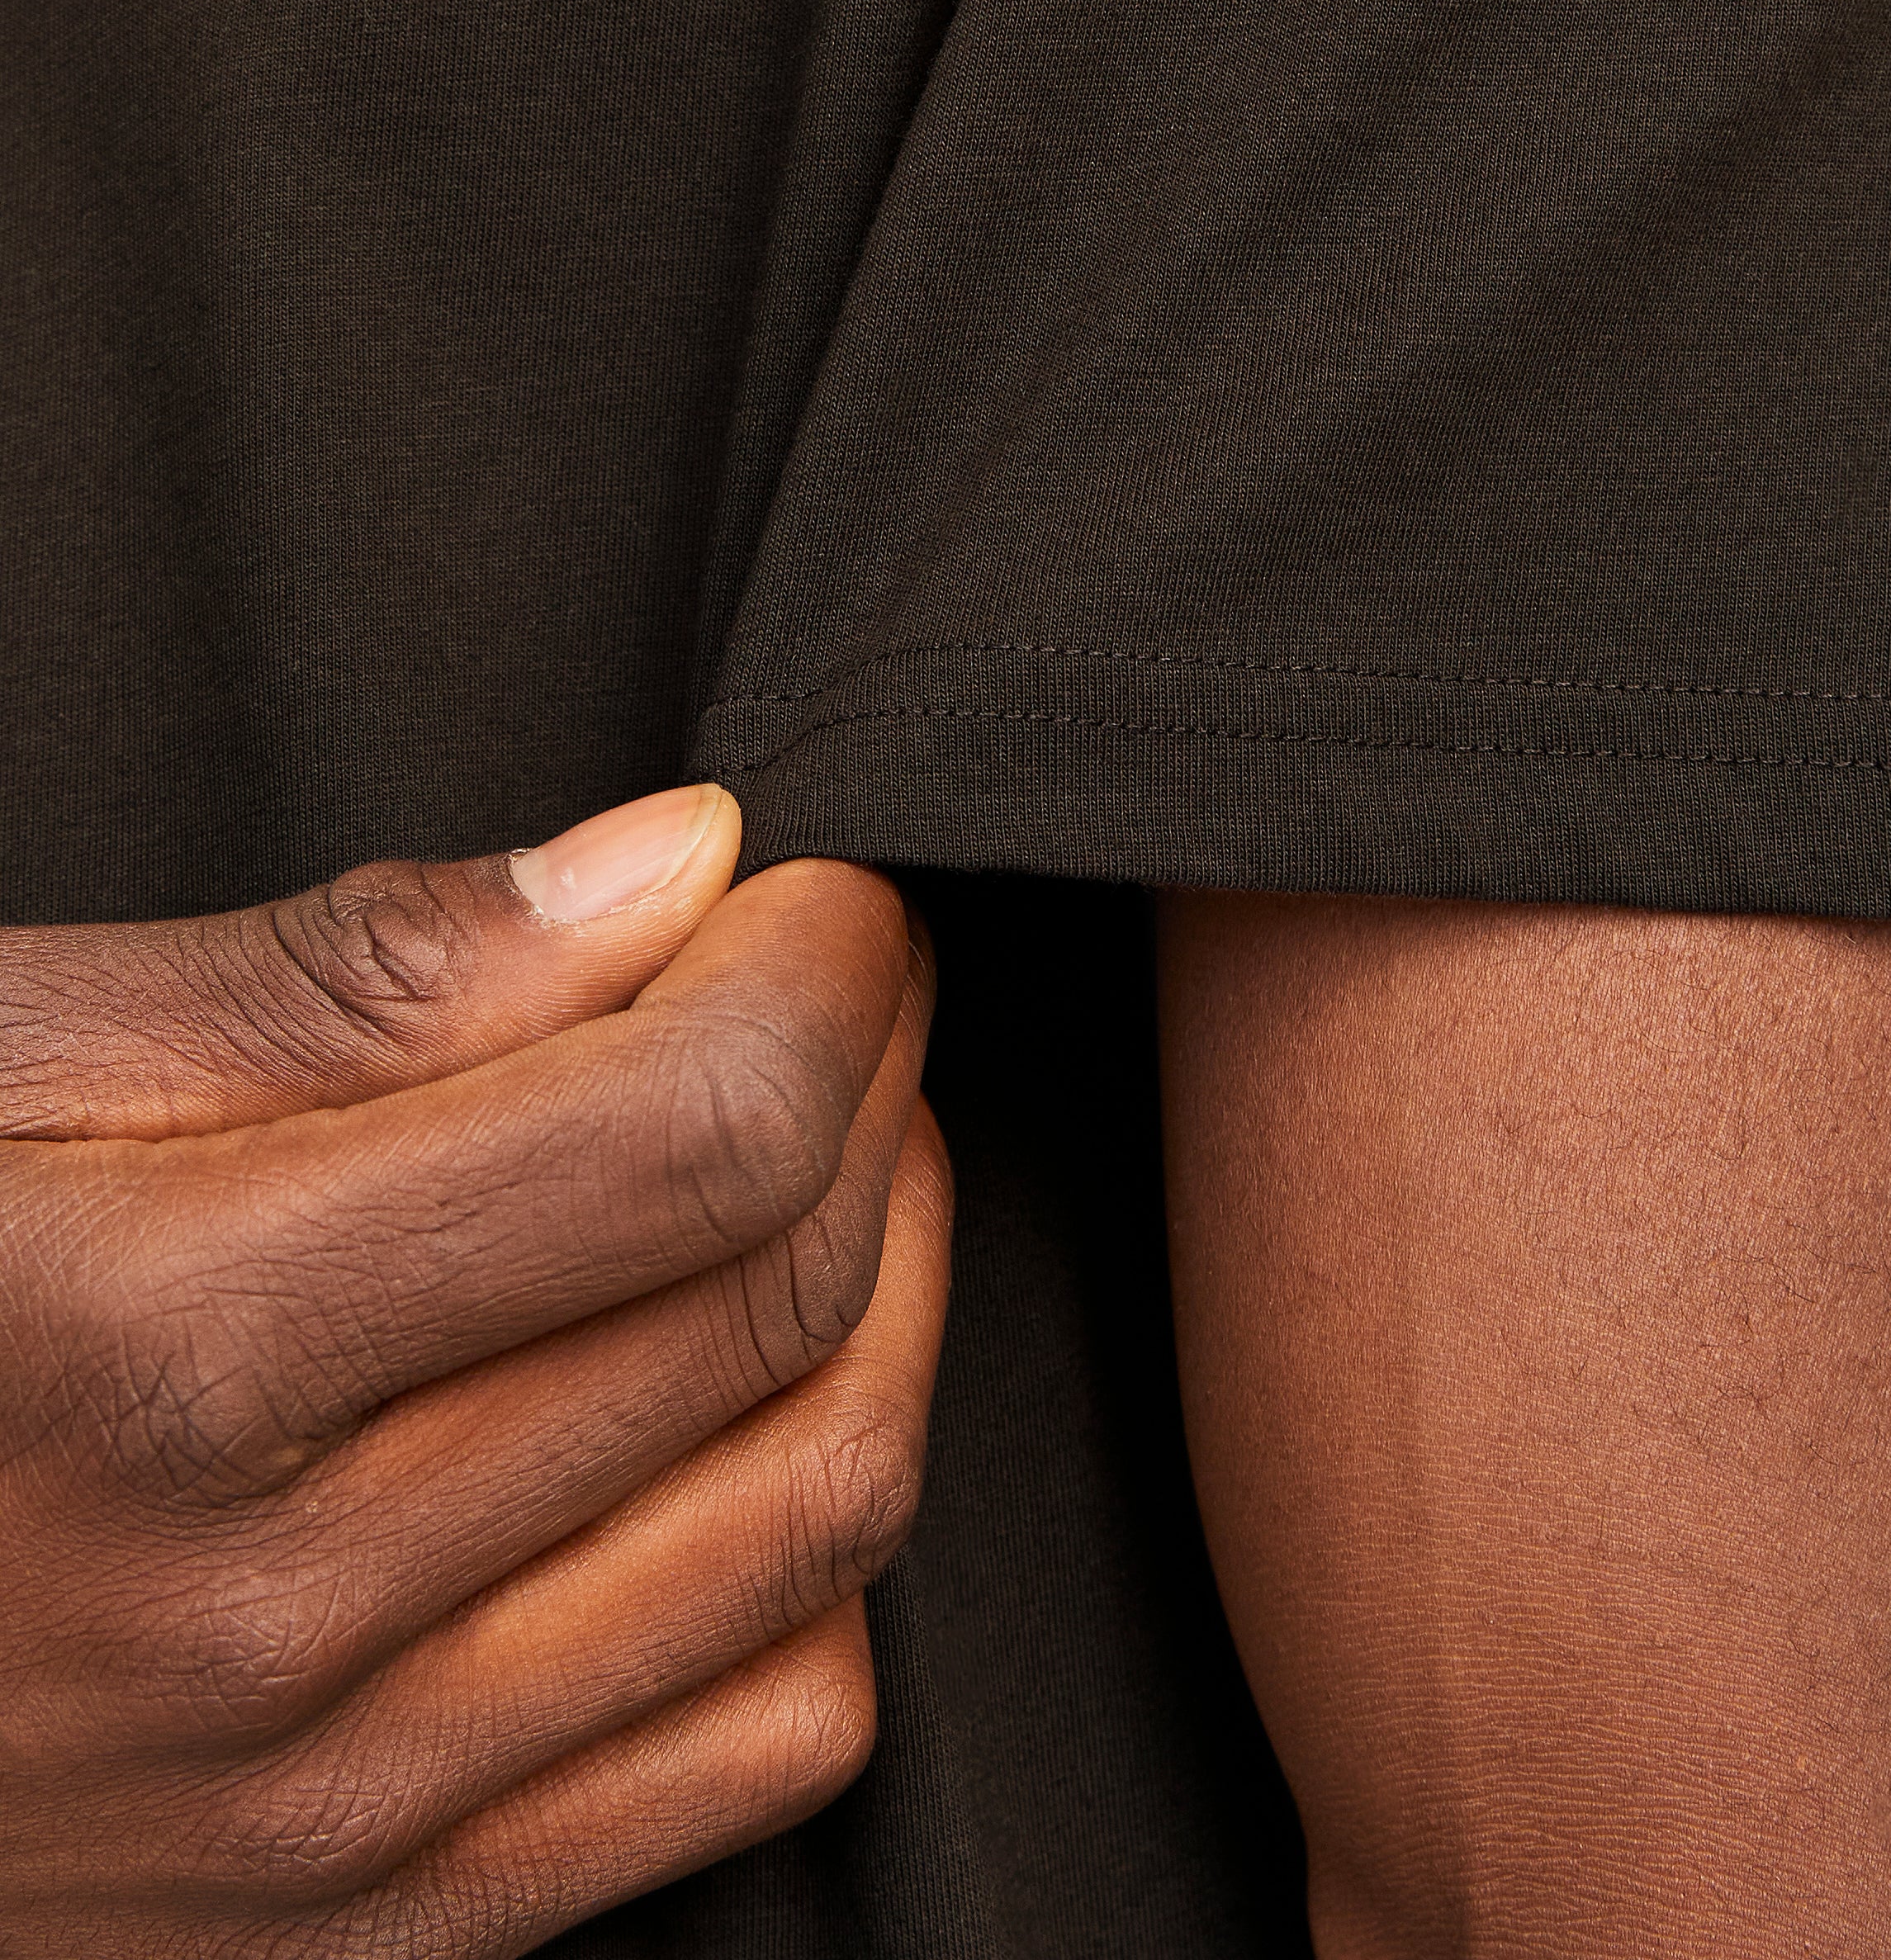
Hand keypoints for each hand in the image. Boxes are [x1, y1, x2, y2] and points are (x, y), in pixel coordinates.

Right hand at [0, 784, 951, 1955]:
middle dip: (872, 1082)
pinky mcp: (373, 1936)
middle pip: (783, 1295)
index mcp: (164, 1352)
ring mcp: (332, 1814)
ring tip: (816, 1162)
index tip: (810, 896)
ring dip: (894, 1287)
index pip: (698, 1132)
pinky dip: (824, 1544)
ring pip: (825, 1511)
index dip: (822, 965)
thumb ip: (347, 978)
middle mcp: (268, 1623)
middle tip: (819, 987)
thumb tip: (671, 868)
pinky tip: (735, 1410)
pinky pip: (770, 1738)